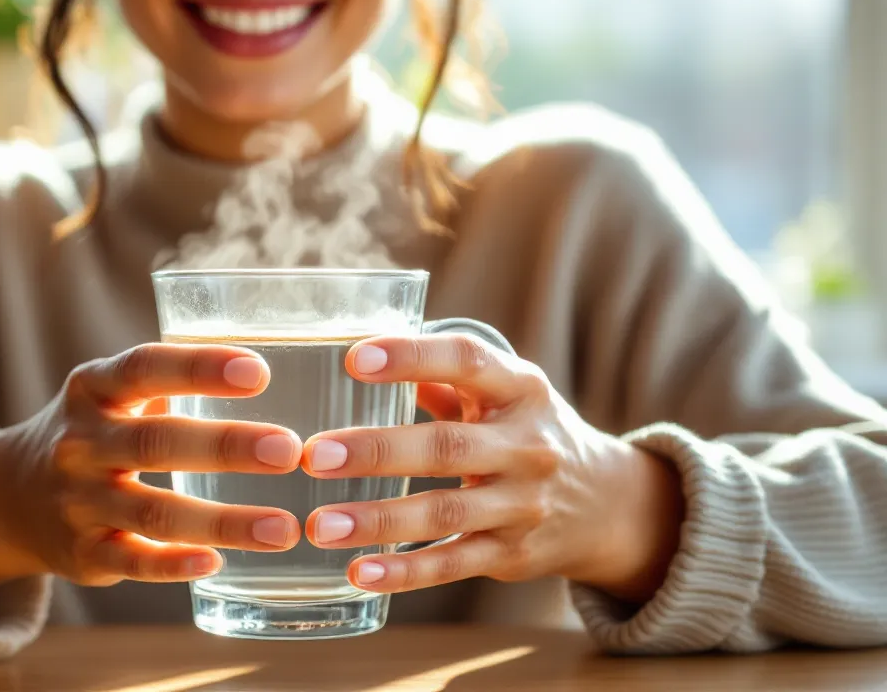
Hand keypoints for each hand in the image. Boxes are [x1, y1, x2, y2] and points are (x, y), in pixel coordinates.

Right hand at [0, 343, 303, 588]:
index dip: (199, 368)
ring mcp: (78, 502)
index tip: (257, 371)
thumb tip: (270, 364)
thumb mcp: (111, 393)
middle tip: (287, 449)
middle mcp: (81, 444)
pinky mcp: (83, 554)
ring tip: (283, 527)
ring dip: (223, 521)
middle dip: (224, 446)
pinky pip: (133, 561)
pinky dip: (174, 564)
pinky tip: (218, 562)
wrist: (9, 495)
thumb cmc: (93, 432)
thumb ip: (172, 380)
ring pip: (153, 511)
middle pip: (155, 442)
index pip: (143, 368)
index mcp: (92, 390)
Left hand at [301, 334, 683, 603]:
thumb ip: (443, 376)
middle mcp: (527, 446)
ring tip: (320, 525)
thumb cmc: (527, 431)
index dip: (412, 357)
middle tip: (315, 455)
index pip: (467, 361)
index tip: (353, 359)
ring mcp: (523, 504)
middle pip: (447, 447)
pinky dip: (405, 572)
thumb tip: (370, 350)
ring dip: (378, 520)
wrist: (607, 503)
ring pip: (445, 513)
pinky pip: (453, 564)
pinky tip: (359, 572)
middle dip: (378, 451)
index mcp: (521, 389)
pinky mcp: (513, 553)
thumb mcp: (503, 392)